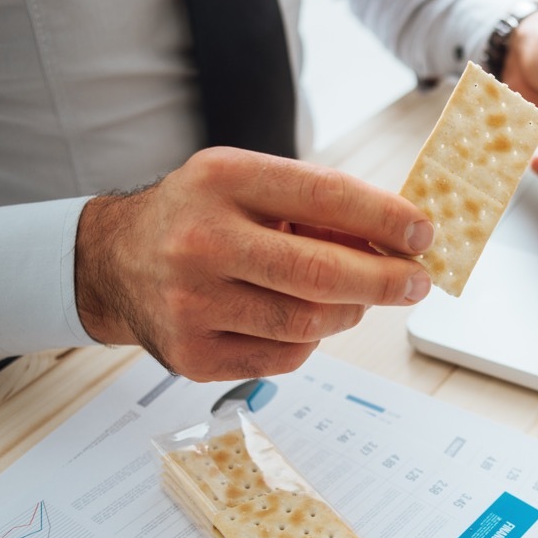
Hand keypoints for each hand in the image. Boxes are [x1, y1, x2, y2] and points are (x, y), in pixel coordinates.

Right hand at [75, 148, 432, 380]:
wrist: (114, 263)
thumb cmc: (200, 216)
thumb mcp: (248, 184)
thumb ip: (317, 205)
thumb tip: (400, 240)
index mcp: (222, 180)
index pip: (325, 197)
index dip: (386, 219)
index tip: (423, 235)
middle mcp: (201, 241)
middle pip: (321, 273)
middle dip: (385, 281)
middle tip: (417, 283)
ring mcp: (192, 304)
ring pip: (309, 323)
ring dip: (350, 312)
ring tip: (356, 298)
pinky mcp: (193, 355)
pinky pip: (286, 357)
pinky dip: (310, 339)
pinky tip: (301, 318)